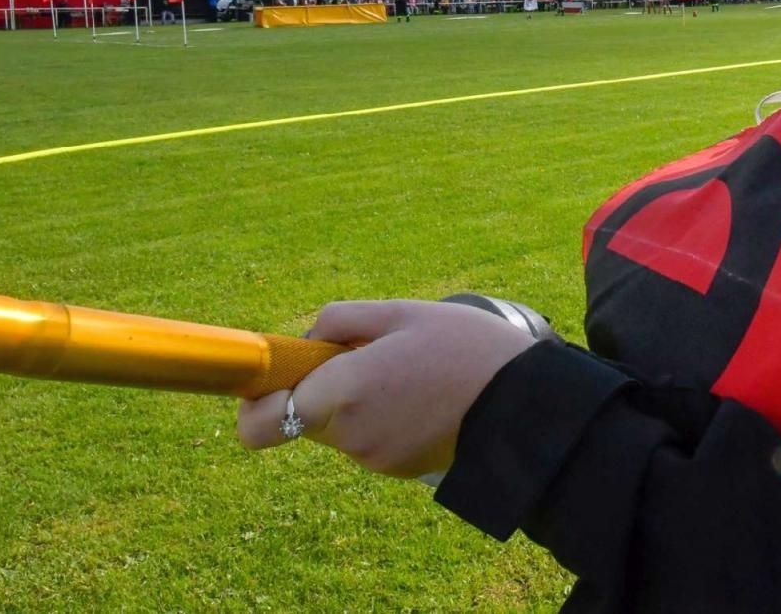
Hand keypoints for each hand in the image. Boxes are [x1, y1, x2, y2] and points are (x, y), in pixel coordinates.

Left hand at [237, 299, 538, 477]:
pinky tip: (422, 394)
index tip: (276, 373)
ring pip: (339, 425)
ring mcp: (372, 458)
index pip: (258, 423)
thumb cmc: (465, 348)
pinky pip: (369, 438)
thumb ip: (341, 319)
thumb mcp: (401, 312)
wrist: (525, 404)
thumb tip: (307, 338)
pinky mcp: (396, 468)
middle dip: (322, 385)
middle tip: (367, 354)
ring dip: (357, 399)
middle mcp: (348, 436)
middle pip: (304, 412)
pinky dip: (383, 416)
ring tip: (408, 370)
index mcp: (341, 392)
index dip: (254, 399)